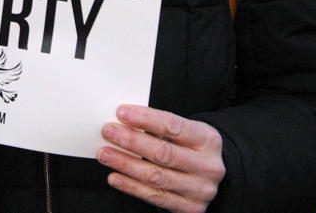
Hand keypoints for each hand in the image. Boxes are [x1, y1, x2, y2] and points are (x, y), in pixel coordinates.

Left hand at [96, 104, 224, 212]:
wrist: (210, 175)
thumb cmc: (191, 147)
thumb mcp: (186, 132)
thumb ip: (159, 127)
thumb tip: (124, 120)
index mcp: (208, 140)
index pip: (173, 126)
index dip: (145, 119)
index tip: (122, 112)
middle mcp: (208, 166)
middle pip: (163, 152)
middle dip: (131, 141)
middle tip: (108, 132)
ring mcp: (199, 189)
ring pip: (156, 176)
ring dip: (125, 164)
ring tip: (105, 154)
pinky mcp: (190, 208)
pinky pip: (155, 197)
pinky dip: (131, 186)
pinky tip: (115, 177)